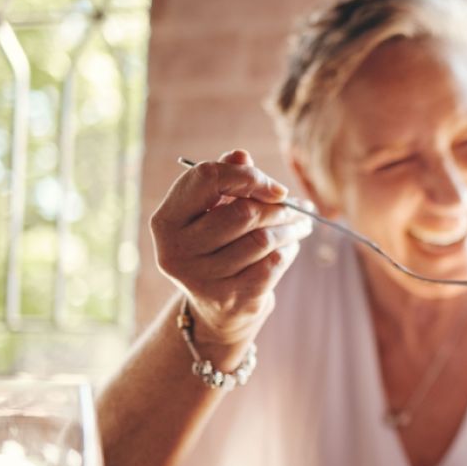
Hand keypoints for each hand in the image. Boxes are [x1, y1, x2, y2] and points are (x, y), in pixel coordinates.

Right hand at [150, 149, 311, 346]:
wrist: (216, 309)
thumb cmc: (217, 247)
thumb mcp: (212, 212)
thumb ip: (225, 180)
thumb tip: (240, 156)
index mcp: (166, 220)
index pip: (207, 178)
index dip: (249, 176)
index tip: (275, 187)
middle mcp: (177, 250)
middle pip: (242, 212)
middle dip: (277, 207)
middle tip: (295, 208)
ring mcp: (202, 278)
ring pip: (263, 239)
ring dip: (290, 228)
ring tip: (300, 225)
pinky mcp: (230, 299)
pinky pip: (273, 263)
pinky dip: (289, 250)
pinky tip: (291, 246)